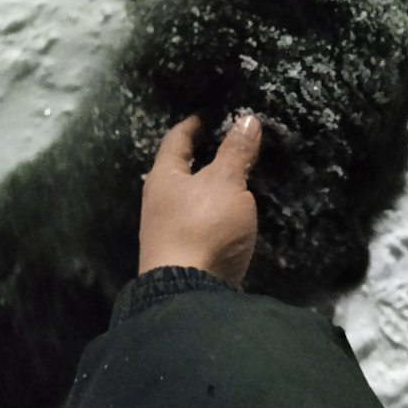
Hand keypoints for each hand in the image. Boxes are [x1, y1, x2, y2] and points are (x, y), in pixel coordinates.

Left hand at [138, 114, 261, 286]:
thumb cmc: (204, 225)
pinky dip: (212, 209)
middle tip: (222, 145)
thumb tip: (247, 119)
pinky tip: (227, 214)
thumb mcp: (227, 183)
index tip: (207, 115)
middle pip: (178, 169)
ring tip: (230, 178)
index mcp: (165, 177)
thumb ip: (236, 152)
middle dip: (198, 156)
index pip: (176, 140)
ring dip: (206, 185)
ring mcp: (167, 229)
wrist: (189, 292)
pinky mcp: (181, 252)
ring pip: (187, 196)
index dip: (193, 124)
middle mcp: (159, 201)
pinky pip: (198, 219)